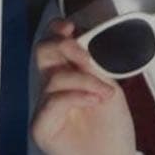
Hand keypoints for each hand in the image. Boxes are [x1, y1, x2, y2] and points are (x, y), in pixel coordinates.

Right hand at [31, 19, 136, 154]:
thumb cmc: (113, 125)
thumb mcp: (107, 84)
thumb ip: (92, 63)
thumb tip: (81, 38)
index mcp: (67, 73)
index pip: (52, 43)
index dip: (56, 29)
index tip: (71, 27)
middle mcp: (52, 87)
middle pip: (42, 52)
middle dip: (64, 46)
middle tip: (86, 59)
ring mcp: (45, 107)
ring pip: (54, 76)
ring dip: (85, 79)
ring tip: (104, 93)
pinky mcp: (41, 127)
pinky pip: (53, 100)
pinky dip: (77, 96)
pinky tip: (94, 101)